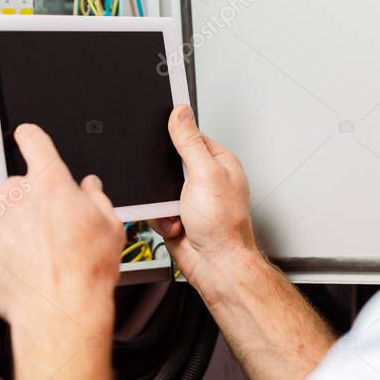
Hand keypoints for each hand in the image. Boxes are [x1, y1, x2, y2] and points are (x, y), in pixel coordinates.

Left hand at [0, 123, 124, 332]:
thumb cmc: (85, 273)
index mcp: (50, 182)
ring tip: (33, 257)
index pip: (33, 140)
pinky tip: (15, 267)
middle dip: (28, 203)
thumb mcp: (111, 227)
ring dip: (11, 228)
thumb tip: (89, 188)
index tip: (25, 137)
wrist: (59, 311)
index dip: (30, 137)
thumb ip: (96, 198)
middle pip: (17, 186)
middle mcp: (16, 194)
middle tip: (46, 232)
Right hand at [150, 105, 257, 294]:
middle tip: (174, 188)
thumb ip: (190, 141)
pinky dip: (160, 218)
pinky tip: (174, 224)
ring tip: (177, 212)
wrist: (216, 267)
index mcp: (219, 162)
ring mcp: (191, 199)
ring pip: (158, 187)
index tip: (160, 129)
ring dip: (161, 202)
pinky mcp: (177, 216)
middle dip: (164, 176)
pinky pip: (155, 209)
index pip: (191, 135)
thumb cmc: (224, 226)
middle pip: (170, 162)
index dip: (174, 133)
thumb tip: (181, 112)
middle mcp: (206, 179)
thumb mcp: (205, 173)